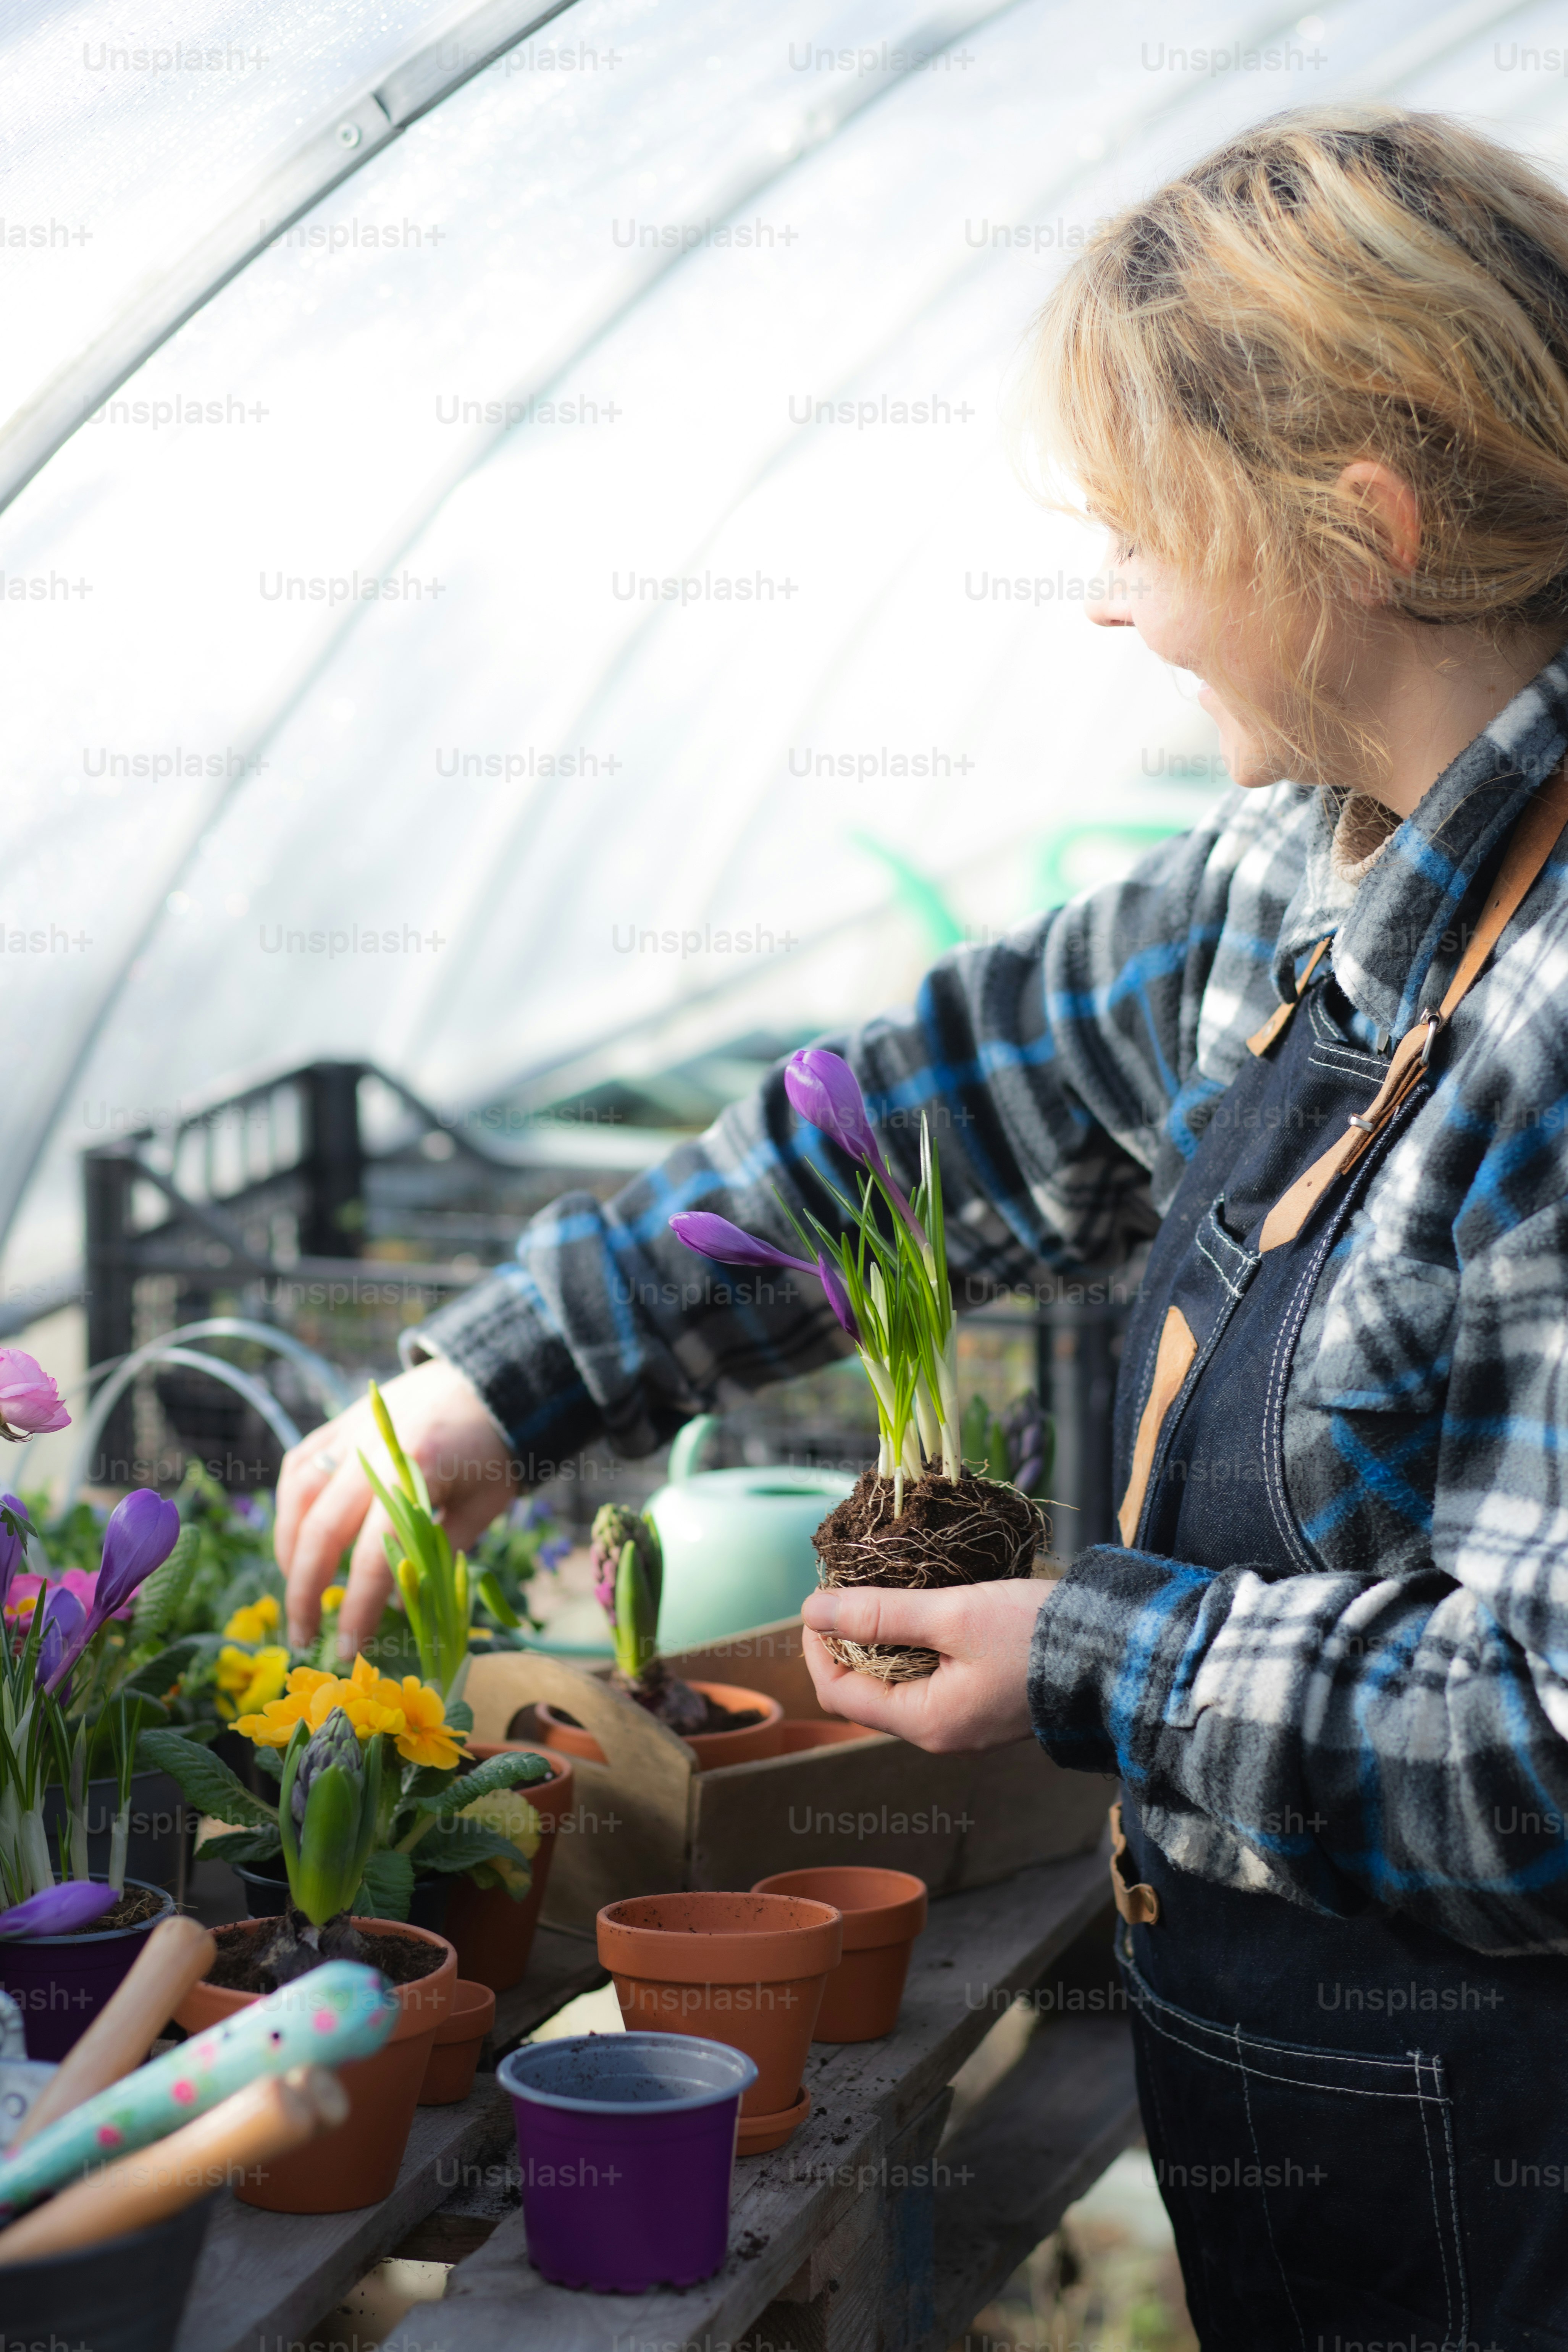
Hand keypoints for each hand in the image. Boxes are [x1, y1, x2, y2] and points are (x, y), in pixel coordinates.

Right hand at [274, 1357, 513, 1655]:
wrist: (489, 1380)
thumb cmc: (494, 1451)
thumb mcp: (484, 1506)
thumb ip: (439, 1553)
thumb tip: (398, 1608)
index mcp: (419, 1472)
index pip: (376, 1557)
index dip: (358, 1609)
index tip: (348, 1651)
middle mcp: (374, 1450)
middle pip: (321, 1532)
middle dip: (305, 1592)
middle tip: (303, 1637)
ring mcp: (350, 1432)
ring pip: (298, 1499)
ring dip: (288, 1553)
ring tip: (298, 1593)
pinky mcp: (339, 1422)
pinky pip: (298, 1468)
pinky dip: (289, 1509)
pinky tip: (296, 1540)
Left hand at [800, 1577, 1053, 1751]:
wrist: (1115, 1653)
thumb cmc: (1033, 1634)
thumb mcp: (951, 1615)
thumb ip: (880, 1613)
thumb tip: (811, 1609)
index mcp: (927, 1722)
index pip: (839, 1693)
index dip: (819, 1646)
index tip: (821, 1598)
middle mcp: (941, 1733)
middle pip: (866, 1692)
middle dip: (850, 1641)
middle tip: (852, 1588)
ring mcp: (966, 1721)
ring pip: (899, 1684)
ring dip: (883, 1641)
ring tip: (886, 1593)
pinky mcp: (987, 1702)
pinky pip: (931, 1679)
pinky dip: (915, 1647)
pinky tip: (925, 1612)